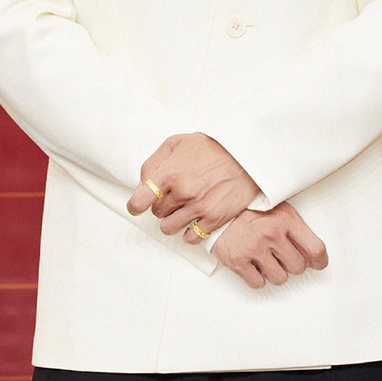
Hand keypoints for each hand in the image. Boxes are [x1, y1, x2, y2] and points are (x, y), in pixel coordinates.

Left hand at [127, 133, 259, 238]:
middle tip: (172, 197)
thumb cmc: (213, 146)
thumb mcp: (177, 142)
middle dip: (161, 205)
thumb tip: (143, 183)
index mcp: (170, 173)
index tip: (137, 207)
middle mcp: (182, 192)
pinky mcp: (215, 218)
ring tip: (181, 210)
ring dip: (172, 220)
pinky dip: (189, 233)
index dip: (135, 206)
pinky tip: (194, 222)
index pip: (139, 201)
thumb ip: (154, 162)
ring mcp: (199, 207)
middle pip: (156, 212)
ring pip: (169, 228)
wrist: (247, 154)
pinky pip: (191, 238)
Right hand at [213, 202, 328, 288]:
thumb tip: (311, 253)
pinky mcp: (238, 261)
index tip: (318, 263)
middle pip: (298, 266)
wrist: (215, 206)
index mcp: (285, 219)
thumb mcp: (276, 208)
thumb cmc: (247, 206)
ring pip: (280, 278)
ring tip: (267, 259)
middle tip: (284, 257)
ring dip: (276, 272)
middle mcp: (272, 234)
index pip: (315, 248)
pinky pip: (258, 282)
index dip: (320, 260)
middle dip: (293, 264)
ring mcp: (254, 249)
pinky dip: (257, 278)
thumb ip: (295, 229)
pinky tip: (255, 265)